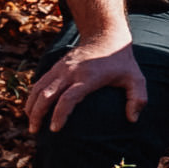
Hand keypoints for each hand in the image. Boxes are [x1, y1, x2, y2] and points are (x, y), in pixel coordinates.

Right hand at [29, 37, 145, 132]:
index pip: (68, 98)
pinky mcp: (56, 66)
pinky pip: (39, 82)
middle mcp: (70, 72)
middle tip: (35, 131)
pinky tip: (32, 109)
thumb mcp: (136, 78)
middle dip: (37, 114)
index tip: (55, 129)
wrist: (105, 35)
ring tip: (31, 124)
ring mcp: (60, 68)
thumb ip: (137, 98)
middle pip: (47, 95)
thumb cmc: (121, 61)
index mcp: (88, 78)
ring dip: (31, 106)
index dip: (60, 114)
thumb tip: (132, 119)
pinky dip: (33, 96)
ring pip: (38, 88)